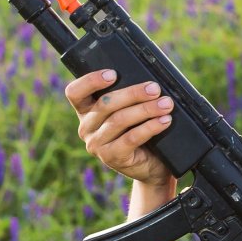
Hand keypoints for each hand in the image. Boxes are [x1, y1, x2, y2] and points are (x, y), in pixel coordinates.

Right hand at [63, 70, 175, 187]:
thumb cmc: (140, 132)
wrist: (150, 167)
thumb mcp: (129, 111)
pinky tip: (164, 121)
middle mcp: (86, 127)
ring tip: (166, 104)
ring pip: (119, 120)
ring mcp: (96, 145)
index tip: (113, 74)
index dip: (90, 81)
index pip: (75, 93)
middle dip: (133, 93)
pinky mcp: (111, 157)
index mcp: (85, 111)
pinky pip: (130, 138)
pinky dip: (150, 127)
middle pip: (105, 104)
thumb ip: (128, 97)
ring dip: (145, 110)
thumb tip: (148, 81)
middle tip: (155, 89)